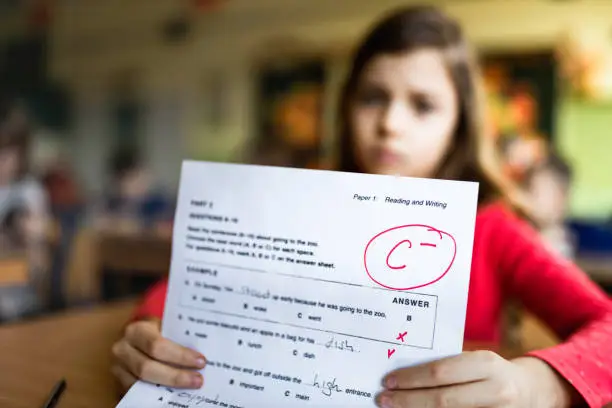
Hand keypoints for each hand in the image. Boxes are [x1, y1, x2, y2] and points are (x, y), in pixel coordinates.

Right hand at [111, 318, 206, 392]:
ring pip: (141, 383)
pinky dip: (157, 394)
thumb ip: (178, 337)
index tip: (201, 361)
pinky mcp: (119, 382)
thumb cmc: (157, 329)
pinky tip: (174, 394)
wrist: (136, 335)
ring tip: (189, 387)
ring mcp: (118, 367)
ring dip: (168, 388)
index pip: (157, 345)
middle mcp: (122, 348)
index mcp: (136, 330)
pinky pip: (137, 392)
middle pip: (148, 368)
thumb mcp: (165, 326)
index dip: (180, 355)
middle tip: (199, 380)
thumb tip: (204, 353)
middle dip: (176, 376)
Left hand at [377, 350, 573, 407]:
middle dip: (408, 400)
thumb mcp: (476, 361)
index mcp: (486, 364)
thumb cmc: (492, 373)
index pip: (440, 372)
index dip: (411, 379)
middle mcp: (495, 390)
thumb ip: (449, 366)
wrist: (533, 391)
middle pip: (442, 400)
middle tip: (384, 399)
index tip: (389, 380)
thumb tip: (405, 374)